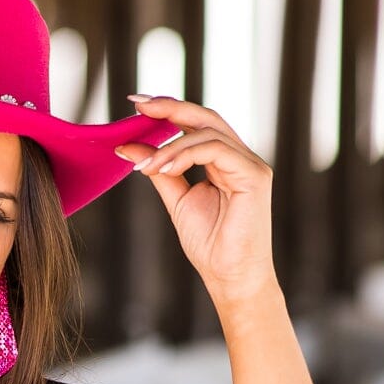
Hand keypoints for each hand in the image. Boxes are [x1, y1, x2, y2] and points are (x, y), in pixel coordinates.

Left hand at [113, 94, 279, 309]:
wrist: (230, 278)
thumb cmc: (210, 245)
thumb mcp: (177, 200)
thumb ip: (159, 171)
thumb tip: (128, 146)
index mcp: (224, 161)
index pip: (196, 125)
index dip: (168, 111)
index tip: (136, 105)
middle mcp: (240, 157)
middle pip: (205, 118)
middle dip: (170, 108)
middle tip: (138, 106)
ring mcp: (251, 164)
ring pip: (207, 133)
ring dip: (170, 146)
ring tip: (145, 166)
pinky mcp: (254, 175)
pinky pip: (215, 150)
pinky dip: (185, 155)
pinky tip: (162, 168)